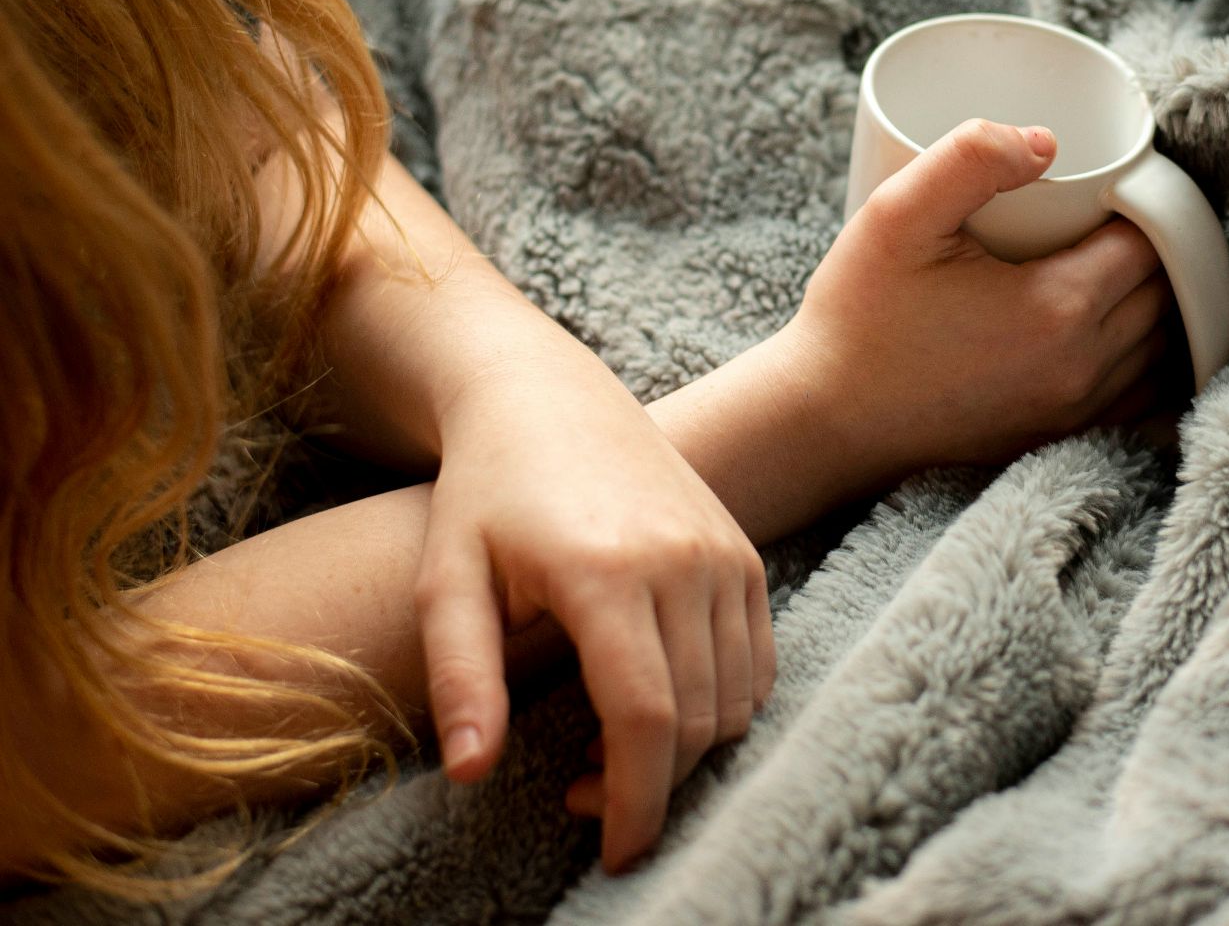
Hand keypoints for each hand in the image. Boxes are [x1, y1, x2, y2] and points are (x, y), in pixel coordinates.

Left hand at [412, 354, 772, 872]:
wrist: (547, 396)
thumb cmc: (484, 493)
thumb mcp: (446, 580)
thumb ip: (462, 678)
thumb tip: (472, 775)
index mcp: (605, 572)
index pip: (645, 719)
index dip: (634, 803)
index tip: (613, 853)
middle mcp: (682, 561)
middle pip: (696, 722)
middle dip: (649, 787)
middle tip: (581, 796)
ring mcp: (724, 554)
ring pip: (736, 701)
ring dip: (686, 750)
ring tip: (612, 746)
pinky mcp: (745, 554)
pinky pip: (758, 663)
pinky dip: (722, 705)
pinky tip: (660, 704)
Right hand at [774, 118, 1173, 475]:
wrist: (825, 420)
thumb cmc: (857, 318)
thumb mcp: (897, 216)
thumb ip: (968, 157)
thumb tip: (1046, 141)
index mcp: (1058, 309)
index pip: (1150, 242)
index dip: (1144, 202)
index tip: (1115, 182)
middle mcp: (1081, 368)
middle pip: (1164, 292)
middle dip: (1152, 247)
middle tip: (1112, 212)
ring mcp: (1074, 412)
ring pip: (1159, 346)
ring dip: (1151, 301)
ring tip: (1113, 260)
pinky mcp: (1059, 437)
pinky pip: (1138, 395)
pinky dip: (1141, 357)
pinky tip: (1113, 326)